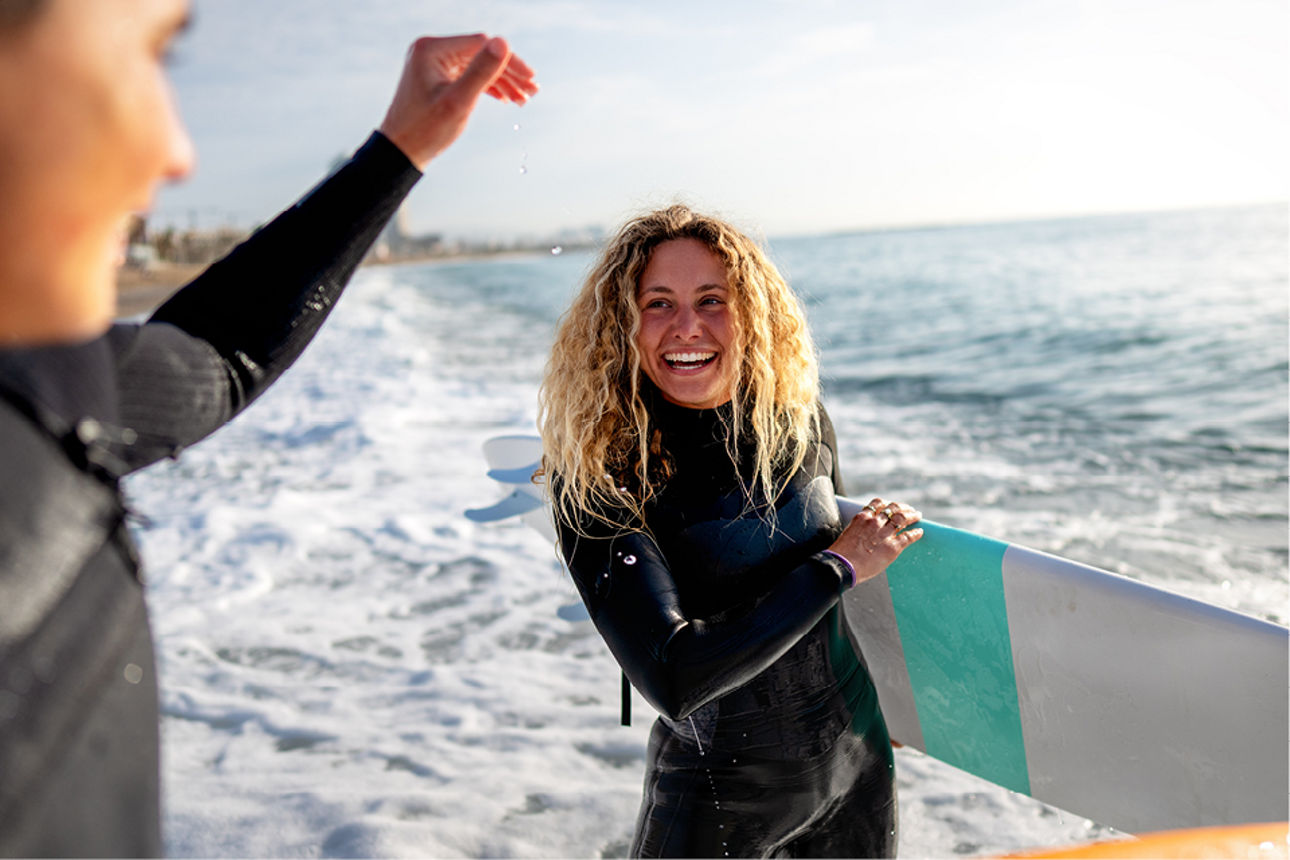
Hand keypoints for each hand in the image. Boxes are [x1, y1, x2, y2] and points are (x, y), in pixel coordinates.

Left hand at [378, 34, 538, 169]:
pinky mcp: (437, 75)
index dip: (509, 60)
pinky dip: (487, 86)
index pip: (481, 44)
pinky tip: (506, 98)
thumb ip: (481, 72)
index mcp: (432, 49)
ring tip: (524, 99)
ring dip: (502, 81)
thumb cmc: (425, 130)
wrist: (400, 152)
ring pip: (477, 65)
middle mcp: (431, 50)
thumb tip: (503, 43)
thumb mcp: (458, 102)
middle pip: (481, 53)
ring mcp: (433, 62)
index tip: (530, 79)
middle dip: (508, 73)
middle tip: (532, 91)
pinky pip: (468, 74)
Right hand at [828, 498, 923, 586]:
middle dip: (904, 507)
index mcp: (862, 518)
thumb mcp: (849, 533)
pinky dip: (915, 533)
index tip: (893, 505)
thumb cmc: (842, 554)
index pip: (879, 503)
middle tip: (910, 510)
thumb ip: (860, 529)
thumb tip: (867, 533)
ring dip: (912, 516)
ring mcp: (884, 534)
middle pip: (894, 508)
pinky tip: (919, 532)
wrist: (842, 567)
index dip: (888, 504)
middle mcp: (874, 522)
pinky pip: (908, 536)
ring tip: (917, 516)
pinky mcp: (893, 547)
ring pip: (903, 519)